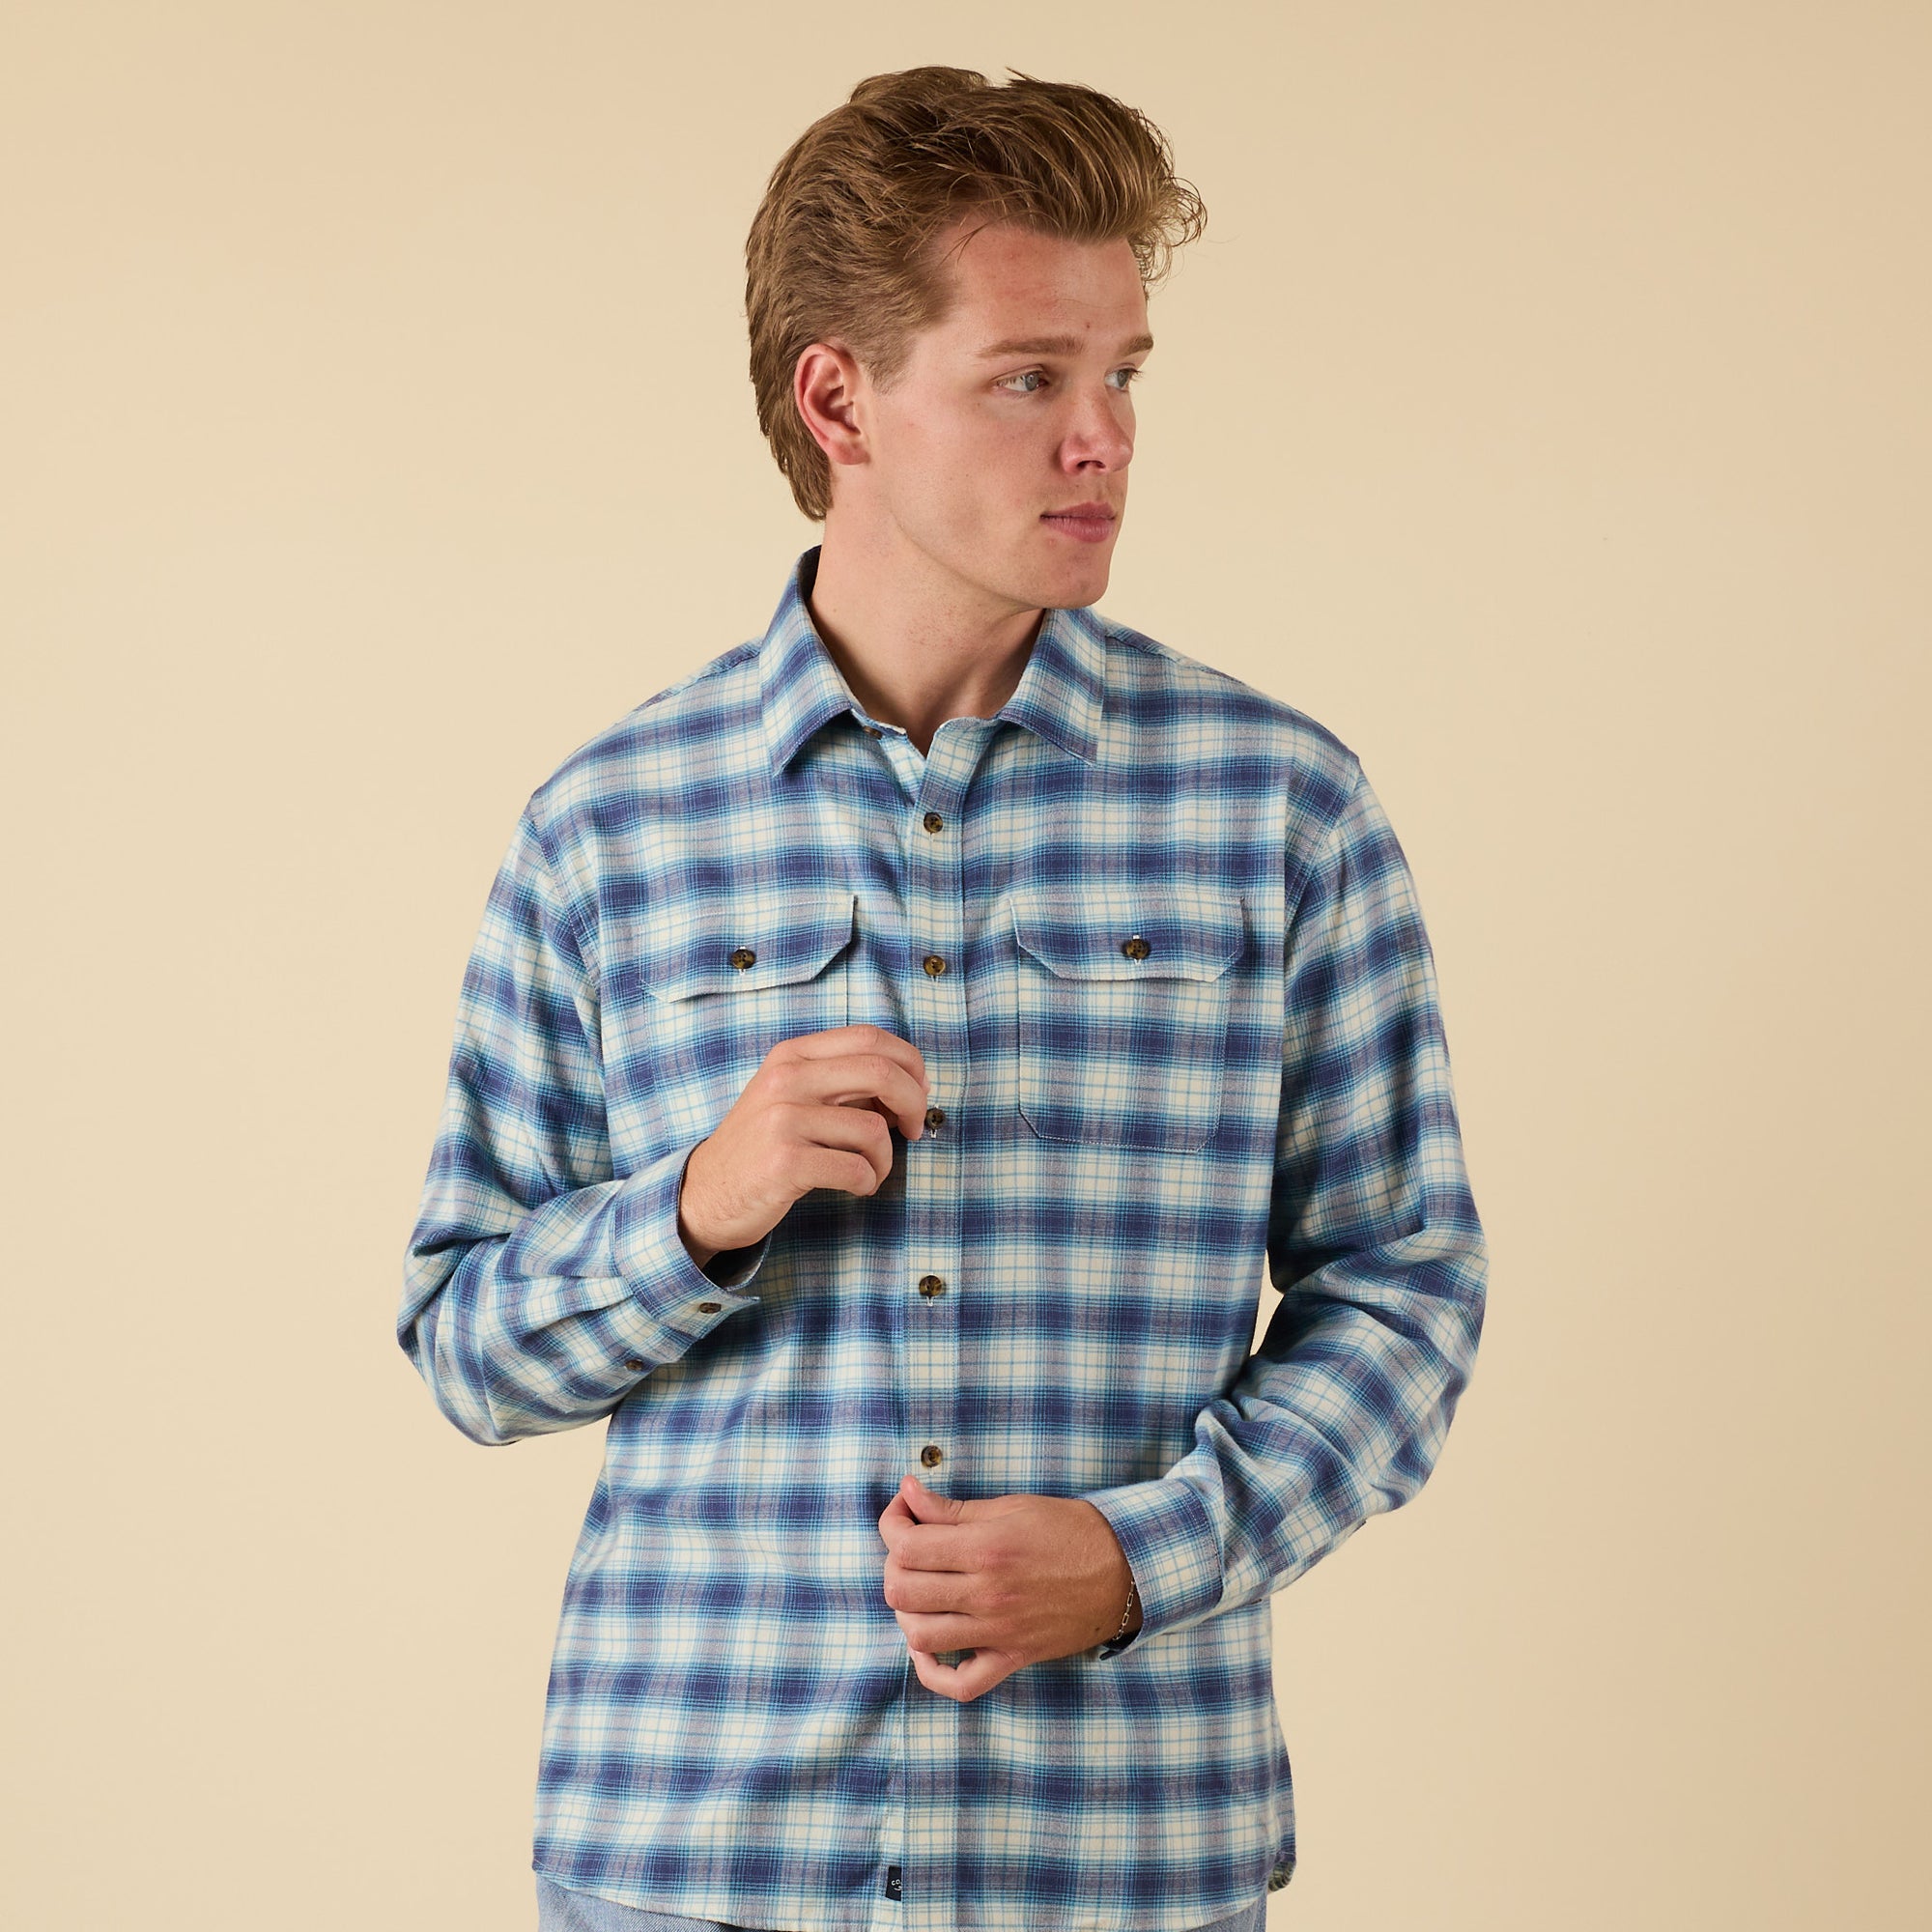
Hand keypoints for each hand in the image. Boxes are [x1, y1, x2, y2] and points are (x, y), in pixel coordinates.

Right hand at [677, 1025, 928, 1265]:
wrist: (704, 1193)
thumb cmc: (762, 1146)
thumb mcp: (792, 1097)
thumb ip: (842, 1084)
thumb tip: (910, 1084)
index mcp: (792, 1055)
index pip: (870, 1037)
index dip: (910, 1064)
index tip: (918, 1093)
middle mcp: (786, 1079)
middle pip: (881, 1071)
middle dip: (914, 1103)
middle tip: (913, 1130)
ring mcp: (782, 1119)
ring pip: (872, 1129)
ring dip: (885, 1159)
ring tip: (870, 1171)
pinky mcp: (784, 1162)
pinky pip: (855, 1169)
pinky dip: (868, 1182)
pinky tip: (857, 1187)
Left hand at [876, 1474, 1142, 1702]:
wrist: (1124, 1570)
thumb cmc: (1068, 1530)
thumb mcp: (1010, 1506)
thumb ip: (952, 1508)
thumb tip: (907, 1492)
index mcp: (985, 1548)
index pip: (906, 1545)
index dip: (891, 1524)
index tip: (902, 1513)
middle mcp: (987, 1593)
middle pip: (901, 1590)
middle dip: (893, 1566)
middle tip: (910, 1551)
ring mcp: (998, 1631)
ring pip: (919, 1635)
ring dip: (906, 1612)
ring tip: (920, 1592)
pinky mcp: (1012, 1657)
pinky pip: (959, 1684)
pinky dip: (932, 1671)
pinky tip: (927, 1646)